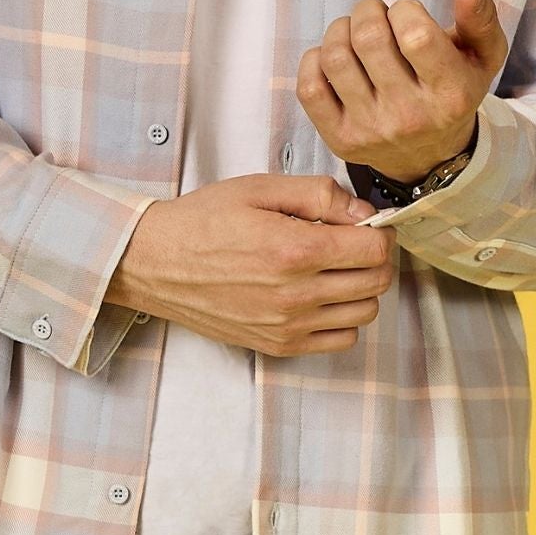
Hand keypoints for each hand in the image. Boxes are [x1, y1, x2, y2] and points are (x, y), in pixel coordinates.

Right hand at [103, 175, 396, 356]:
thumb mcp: (260, 188)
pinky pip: (339, 340)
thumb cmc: (203, 221)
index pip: (375, 250)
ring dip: (361, 288)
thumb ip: (319, 195)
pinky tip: (320, 295)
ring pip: (364, 314)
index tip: (370, 225)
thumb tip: (364, 213)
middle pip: (376, 283)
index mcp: (295, 250)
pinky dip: (341, 318)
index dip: (381, 232)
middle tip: (355, 242)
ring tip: (336, 268)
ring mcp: (288, 326)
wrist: (155, 262)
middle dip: (376, 258)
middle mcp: (296, 295)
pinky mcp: (277, 346)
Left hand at [296, 0, 508, 184]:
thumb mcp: (482, 58)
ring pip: (335, 57)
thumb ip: (480, 20)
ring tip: (355, 33)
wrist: (430, 155)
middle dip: (368, 11)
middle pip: (369, 38)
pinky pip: (309, 86)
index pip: (414, 33)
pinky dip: (315, 60)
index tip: (407, 14)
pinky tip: (336, 59)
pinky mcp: (340, 139)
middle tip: (376, 16)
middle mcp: (410, 117)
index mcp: (451, 94)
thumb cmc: (453, 92)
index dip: (404, 9)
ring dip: (340, 30)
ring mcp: (371, 130)